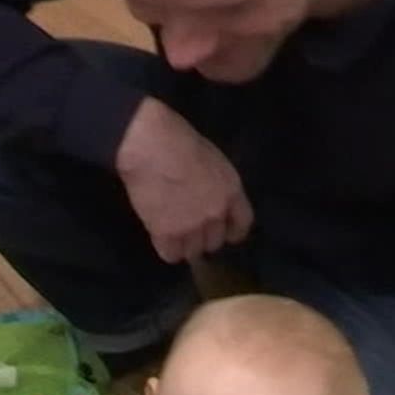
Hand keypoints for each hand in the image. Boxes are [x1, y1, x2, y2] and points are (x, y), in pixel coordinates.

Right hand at [114, 97, 252, 263]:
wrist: (151, 146)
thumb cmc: (178, 140)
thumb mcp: (211, 159)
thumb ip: (215, 183)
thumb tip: (206, 195)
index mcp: (231, 191)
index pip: (242, 223)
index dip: (232, 231)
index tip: (226, 233)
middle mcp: (216, 213)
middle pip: (215, 241)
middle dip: (204, 238)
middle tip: (190, 230)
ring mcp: (191, 225)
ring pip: (193, 252)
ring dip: (185, 246)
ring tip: (173, 236)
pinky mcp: (167, 233)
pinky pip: (170, 254)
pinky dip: (167, 249)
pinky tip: (161, 240)